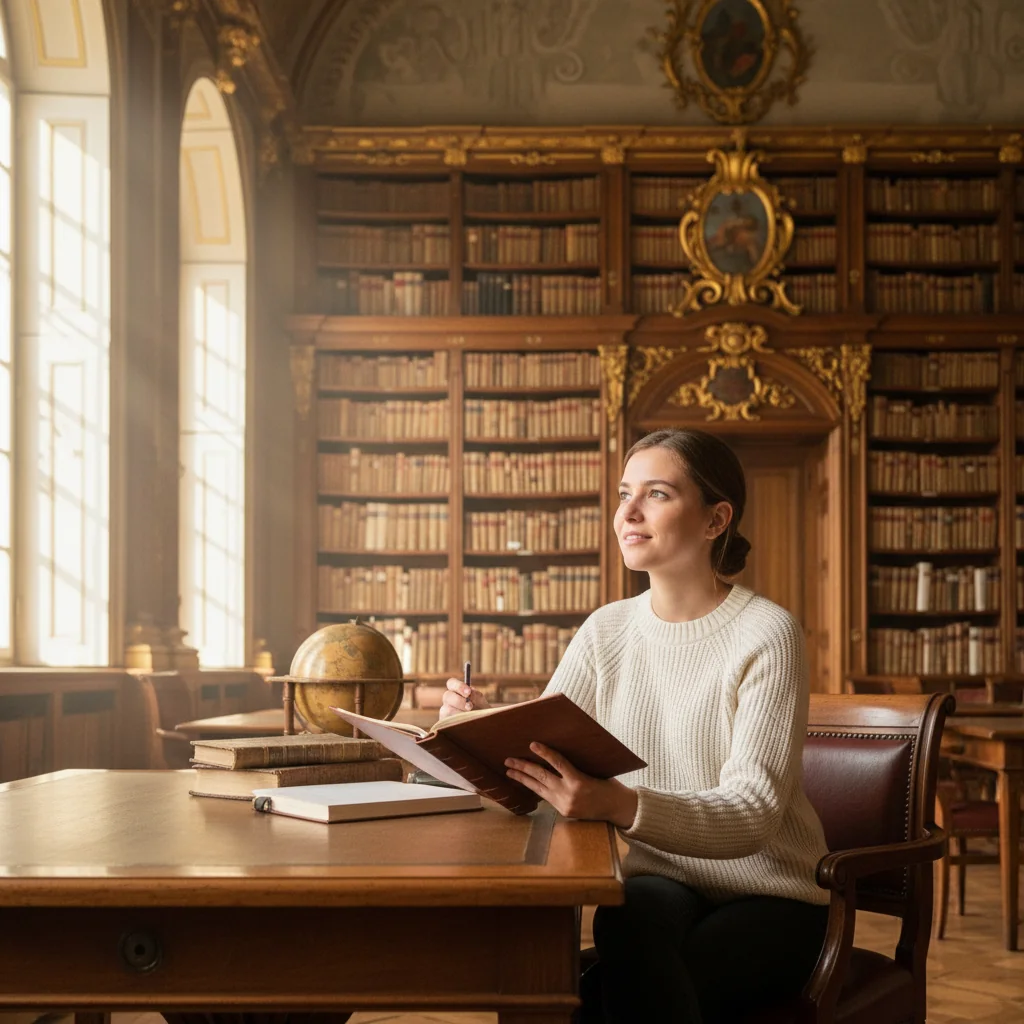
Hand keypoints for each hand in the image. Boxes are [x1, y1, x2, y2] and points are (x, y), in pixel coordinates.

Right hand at [438, 675, 490, 718]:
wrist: (482, 723)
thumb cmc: (481, 709)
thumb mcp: (481, 701)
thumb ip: (475, 695)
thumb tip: (469, 694)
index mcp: (456, 690)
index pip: (451, 683)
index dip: (459, 686)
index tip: (468, 692)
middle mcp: (448, 699)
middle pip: (447, 695)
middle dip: (460, 701)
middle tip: (470, 707)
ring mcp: (444, 711)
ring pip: (447, 709)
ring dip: (460, 713)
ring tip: (471, 716)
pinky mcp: (444, 722)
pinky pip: (447, 722)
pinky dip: (458, 722)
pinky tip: (465, 724)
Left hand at [505, 742, 637, 828]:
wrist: (618, 808)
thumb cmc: (609, 784)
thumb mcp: (594, 770)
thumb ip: (576, 765)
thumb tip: (557, 752)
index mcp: (579, 781)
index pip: (558, 763)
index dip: (544, 753)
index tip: (532, 744)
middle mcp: (569, 794)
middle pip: (542, 777)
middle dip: (523, 767)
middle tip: (509, 760)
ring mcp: (564, 804)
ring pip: (539, 789)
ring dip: (523, 779)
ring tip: (510, 771)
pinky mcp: (563, 811)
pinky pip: (546, 797)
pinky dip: (535, 788)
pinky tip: (526, 782)